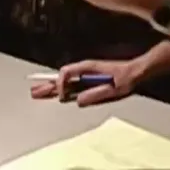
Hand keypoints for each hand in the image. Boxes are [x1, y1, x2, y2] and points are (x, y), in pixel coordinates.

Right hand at [31, 58, 145, 105]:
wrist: (136, 72)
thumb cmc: (126, 78)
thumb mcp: (112, 89)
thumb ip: (95, 94)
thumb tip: (78, 101)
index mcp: (88, 68)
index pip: (67, 73)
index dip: (61, 85)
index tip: (62, 97)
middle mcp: (84, 70)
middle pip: (61, 77)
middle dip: (47, 84)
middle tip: (33, 92)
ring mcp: (86, 75)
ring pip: (64, 81)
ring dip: (51, 87)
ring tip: (37, 92)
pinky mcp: (89, 80)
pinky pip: (72, 84)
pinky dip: (61, 89)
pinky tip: (54, 93)